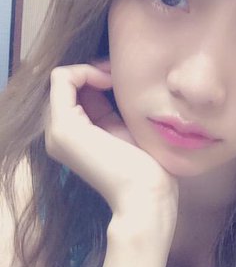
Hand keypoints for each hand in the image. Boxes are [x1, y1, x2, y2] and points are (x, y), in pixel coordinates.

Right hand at [45, 61, 177, 225]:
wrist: (147, 196)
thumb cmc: (147, 169)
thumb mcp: (126, 130)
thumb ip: (111, 109)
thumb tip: (109, 77)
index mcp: (75, 137)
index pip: (75, 92)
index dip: (96, 76)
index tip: (122, 78)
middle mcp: (58, 135)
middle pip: (68, 84)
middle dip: (94, 70)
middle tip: (120, 74)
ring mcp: (57, 132)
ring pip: (62, 79)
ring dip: (91, 69)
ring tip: (117, 78)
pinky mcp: (64, 128)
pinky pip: (62, 79)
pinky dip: (85, 70)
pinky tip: (110, 80)